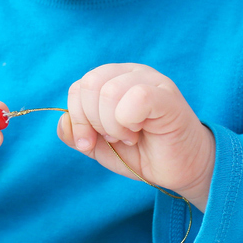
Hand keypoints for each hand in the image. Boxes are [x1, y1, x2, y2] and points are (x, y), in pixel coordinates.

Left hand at [57, 64, 214, 210]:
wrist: (180, 170)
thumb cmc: (143, 153)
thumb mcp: (101, 147)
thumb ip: (79, 134)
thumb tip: (62, 122)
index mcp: (113, 79)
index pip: (79, 86)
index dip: (77, 118)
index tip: (88, 143)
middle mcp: (131, 73)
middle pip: (89, 84)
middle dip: (93, 121)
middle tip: (114, 138)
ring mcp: (151, 80)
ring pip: (108, 92)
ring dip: (113, 125)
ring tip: (130, 136)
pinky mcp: (167, 96)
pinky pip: (136, 97)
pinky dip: (129, 122)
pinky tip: (139, 132)